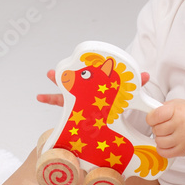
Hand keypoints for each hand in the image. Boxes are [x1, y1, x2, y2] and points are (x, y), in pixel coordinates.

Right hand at [36, 69, 150, 104]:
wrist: (116, 123)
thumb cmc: (118, 105)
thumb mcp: (127, 96)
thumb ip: (136, 86)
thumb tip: (145, 75)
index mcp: (97, 87)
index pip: (92, 76)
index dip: (86, 69)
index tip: (78, 61)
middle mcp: (86, 91)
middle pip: (74, 82)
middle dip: (64, 76)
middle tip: (54, 71)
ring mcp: (79, 100)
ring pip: (64, 92)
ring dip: (55, 85)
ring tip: (48, 76)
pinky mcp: (75, 110)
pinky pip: (61, 107)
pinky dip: (50, 100)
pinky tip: (40, 97)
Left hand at [146, 99, 184, 157]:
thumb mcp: (177, 104)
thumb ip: (162, 108)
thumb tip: (149, 113)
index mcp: (177, 112)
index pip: (155, 116)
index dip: (151, 117)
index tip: (153, 118)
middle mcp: (179, 126)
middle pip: (156, 130)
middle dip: (157, 127)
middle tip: (164, 125)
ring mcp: (181, 139)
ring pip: (159, 142)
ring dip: (160, 138)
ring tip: (167, 134)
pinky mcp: (182, 150)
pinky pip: (164, 153)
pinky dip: (162, 149)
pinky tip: (167, 143)